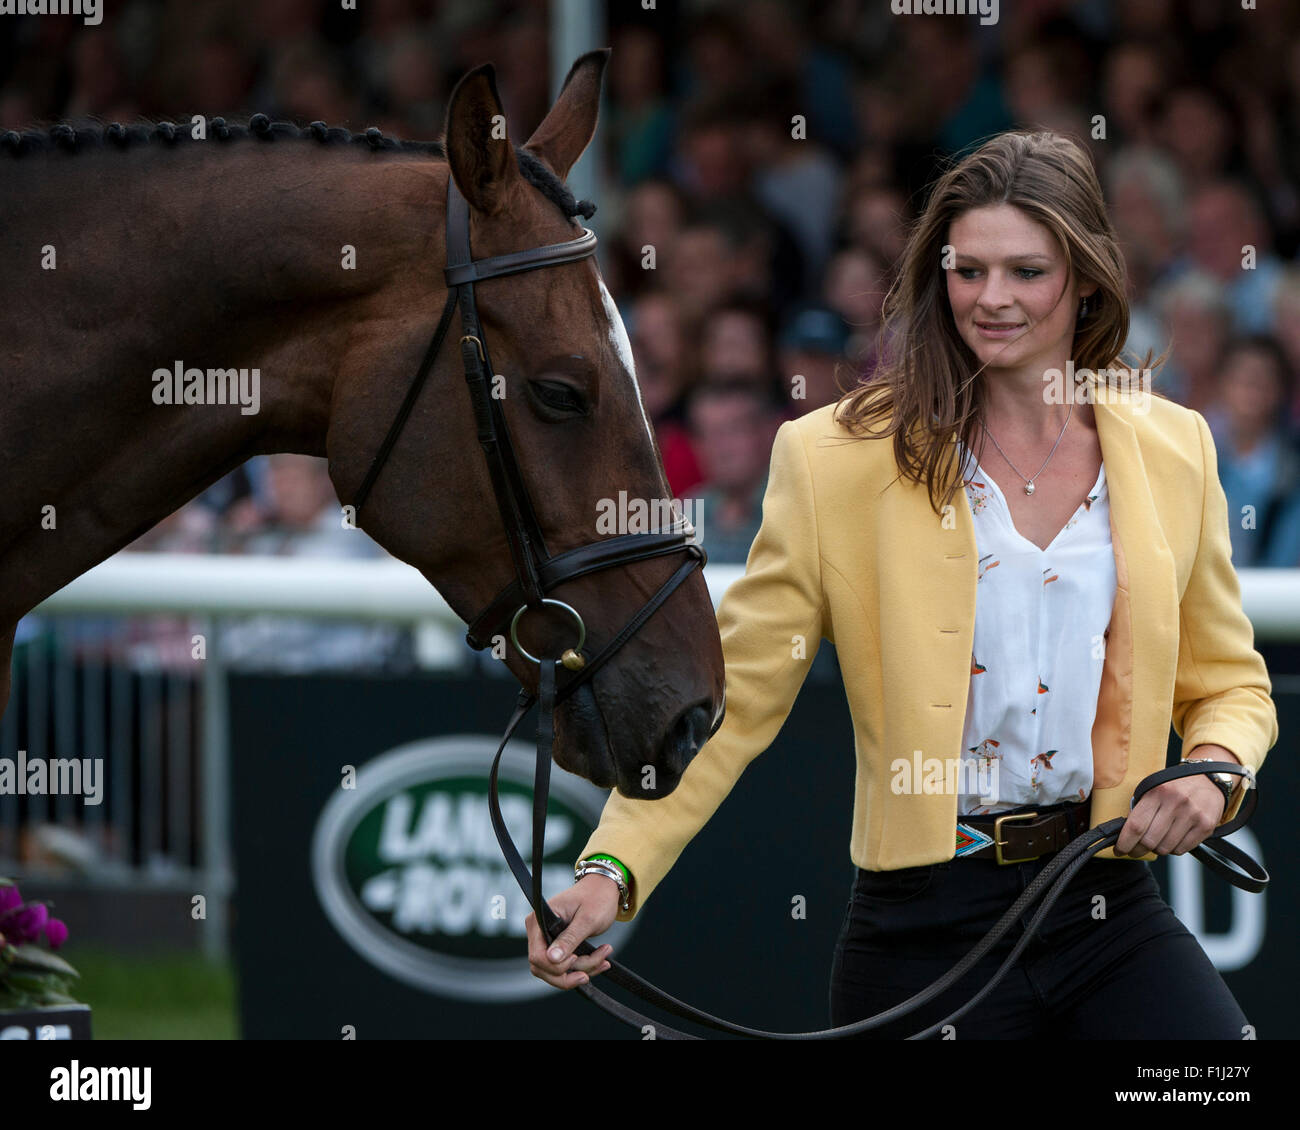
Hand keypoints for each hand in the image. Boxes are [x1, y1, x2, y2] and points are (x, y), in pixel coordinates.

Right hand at [526, 874, 619, 989]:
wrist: (604, 889)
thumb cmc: (597, 897)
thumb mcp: (587, 919)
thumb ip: (569, 939)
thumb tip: (551, 958)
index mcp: (540, 920)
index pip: (537, 956)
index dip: (556, 966)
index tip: (577, 958)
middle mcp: (538, 931)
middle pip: (544, 969)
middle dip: (571, 972)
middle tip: (598, 961)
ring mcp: (546, 939)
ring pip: (556, 971)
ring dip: (582, 969)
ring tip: (604, 957)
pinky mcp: (557, 946)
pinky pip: (564, 967)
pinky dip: (583, 968)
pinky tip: (600, 960)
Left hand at [1115, 746, 1238, 857]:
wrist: (1208, 781)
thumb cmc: (1175, 787)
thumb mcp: (1153, 789)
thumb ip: (1140, 809)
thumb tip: (1124, 833)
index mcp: (1157, 792)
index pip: (1136, 825)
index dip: (1125, 842)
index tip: (1119, 850)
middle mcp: (1175, 803)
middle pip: (1149, 841)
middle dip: (1138, 849)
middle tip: (1136, 849)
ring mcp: (1192, 815)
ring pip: (1165, 848)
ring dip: (1157, 849)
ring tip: (1158, 839)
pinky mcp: (1205, 826)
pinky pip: (1182, 849)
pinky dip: (1173, 849)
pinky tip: (1173, 839)